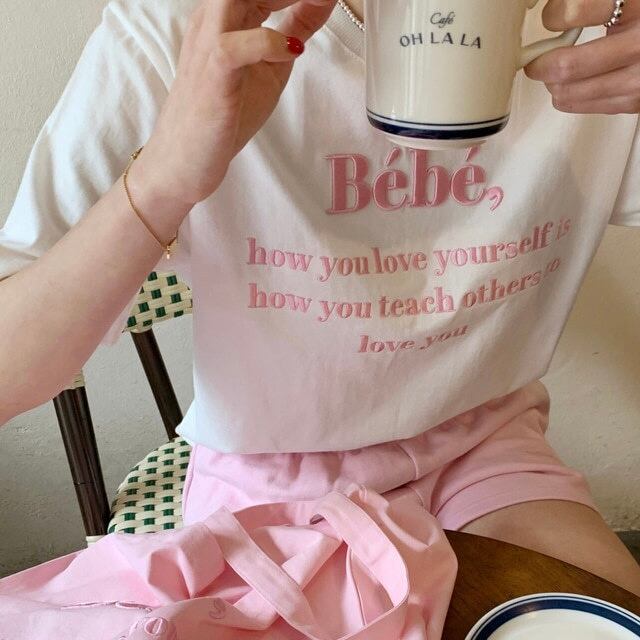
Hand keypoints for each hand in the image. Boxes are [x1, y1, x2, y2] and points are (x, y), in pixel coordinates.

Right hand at [136, 0, 336, 206]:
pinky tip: (290, 51)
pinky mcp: (211, 74)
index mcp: (224, 13)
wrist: (185, 158)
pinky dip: (267, 43)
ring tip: (318, 2)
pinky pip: (234, 46)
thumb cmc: (223, 115)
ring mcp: (208, 44)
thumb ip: (293, 30)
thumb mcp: (271, 65)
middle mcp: (212, 20)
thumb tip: (322, 3)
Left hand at [525, 0, 639, 113]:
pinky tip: (574, 82)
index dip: (555, 16)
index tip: (553, 18)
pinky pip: (580, 105)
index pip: (576, 11)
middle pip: (567, 65)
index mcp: (637, 6)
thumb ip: (589, 3)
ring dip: (552, 82)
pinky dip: (567, 95)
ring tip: (554, 70)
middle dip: (542, 62)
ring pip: (567, 92)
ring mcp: (638, 79)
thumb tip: (554, 10)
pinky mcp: (633, 101)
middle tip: (537, 57)